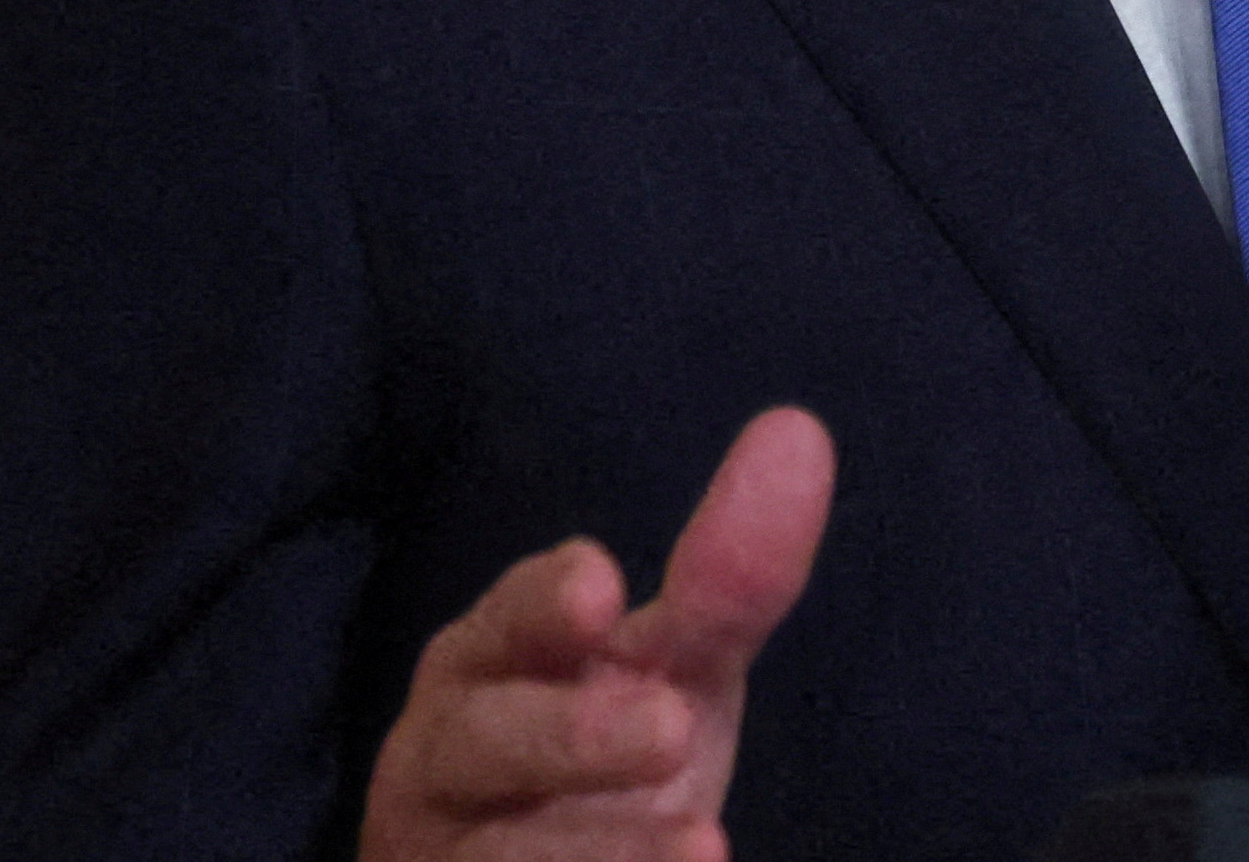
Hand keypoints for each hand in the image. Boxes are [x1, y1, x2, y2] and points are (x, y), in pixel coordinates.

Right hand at [364, 406, 837, 860]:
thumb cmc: (588, 761)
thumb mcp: (661, 672)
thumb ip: (723, 580)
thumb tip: (798, 430)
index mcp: (489, 668)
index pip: (504, 624)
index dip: (542, 607)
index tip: (602, 587)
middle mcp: (449, 761)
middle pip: (487, 741)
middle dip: (574, 735)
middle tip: (671, 731)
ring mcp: (452, 859)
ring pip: (499, 858)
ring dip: (600, 856)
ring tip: (706, 847)